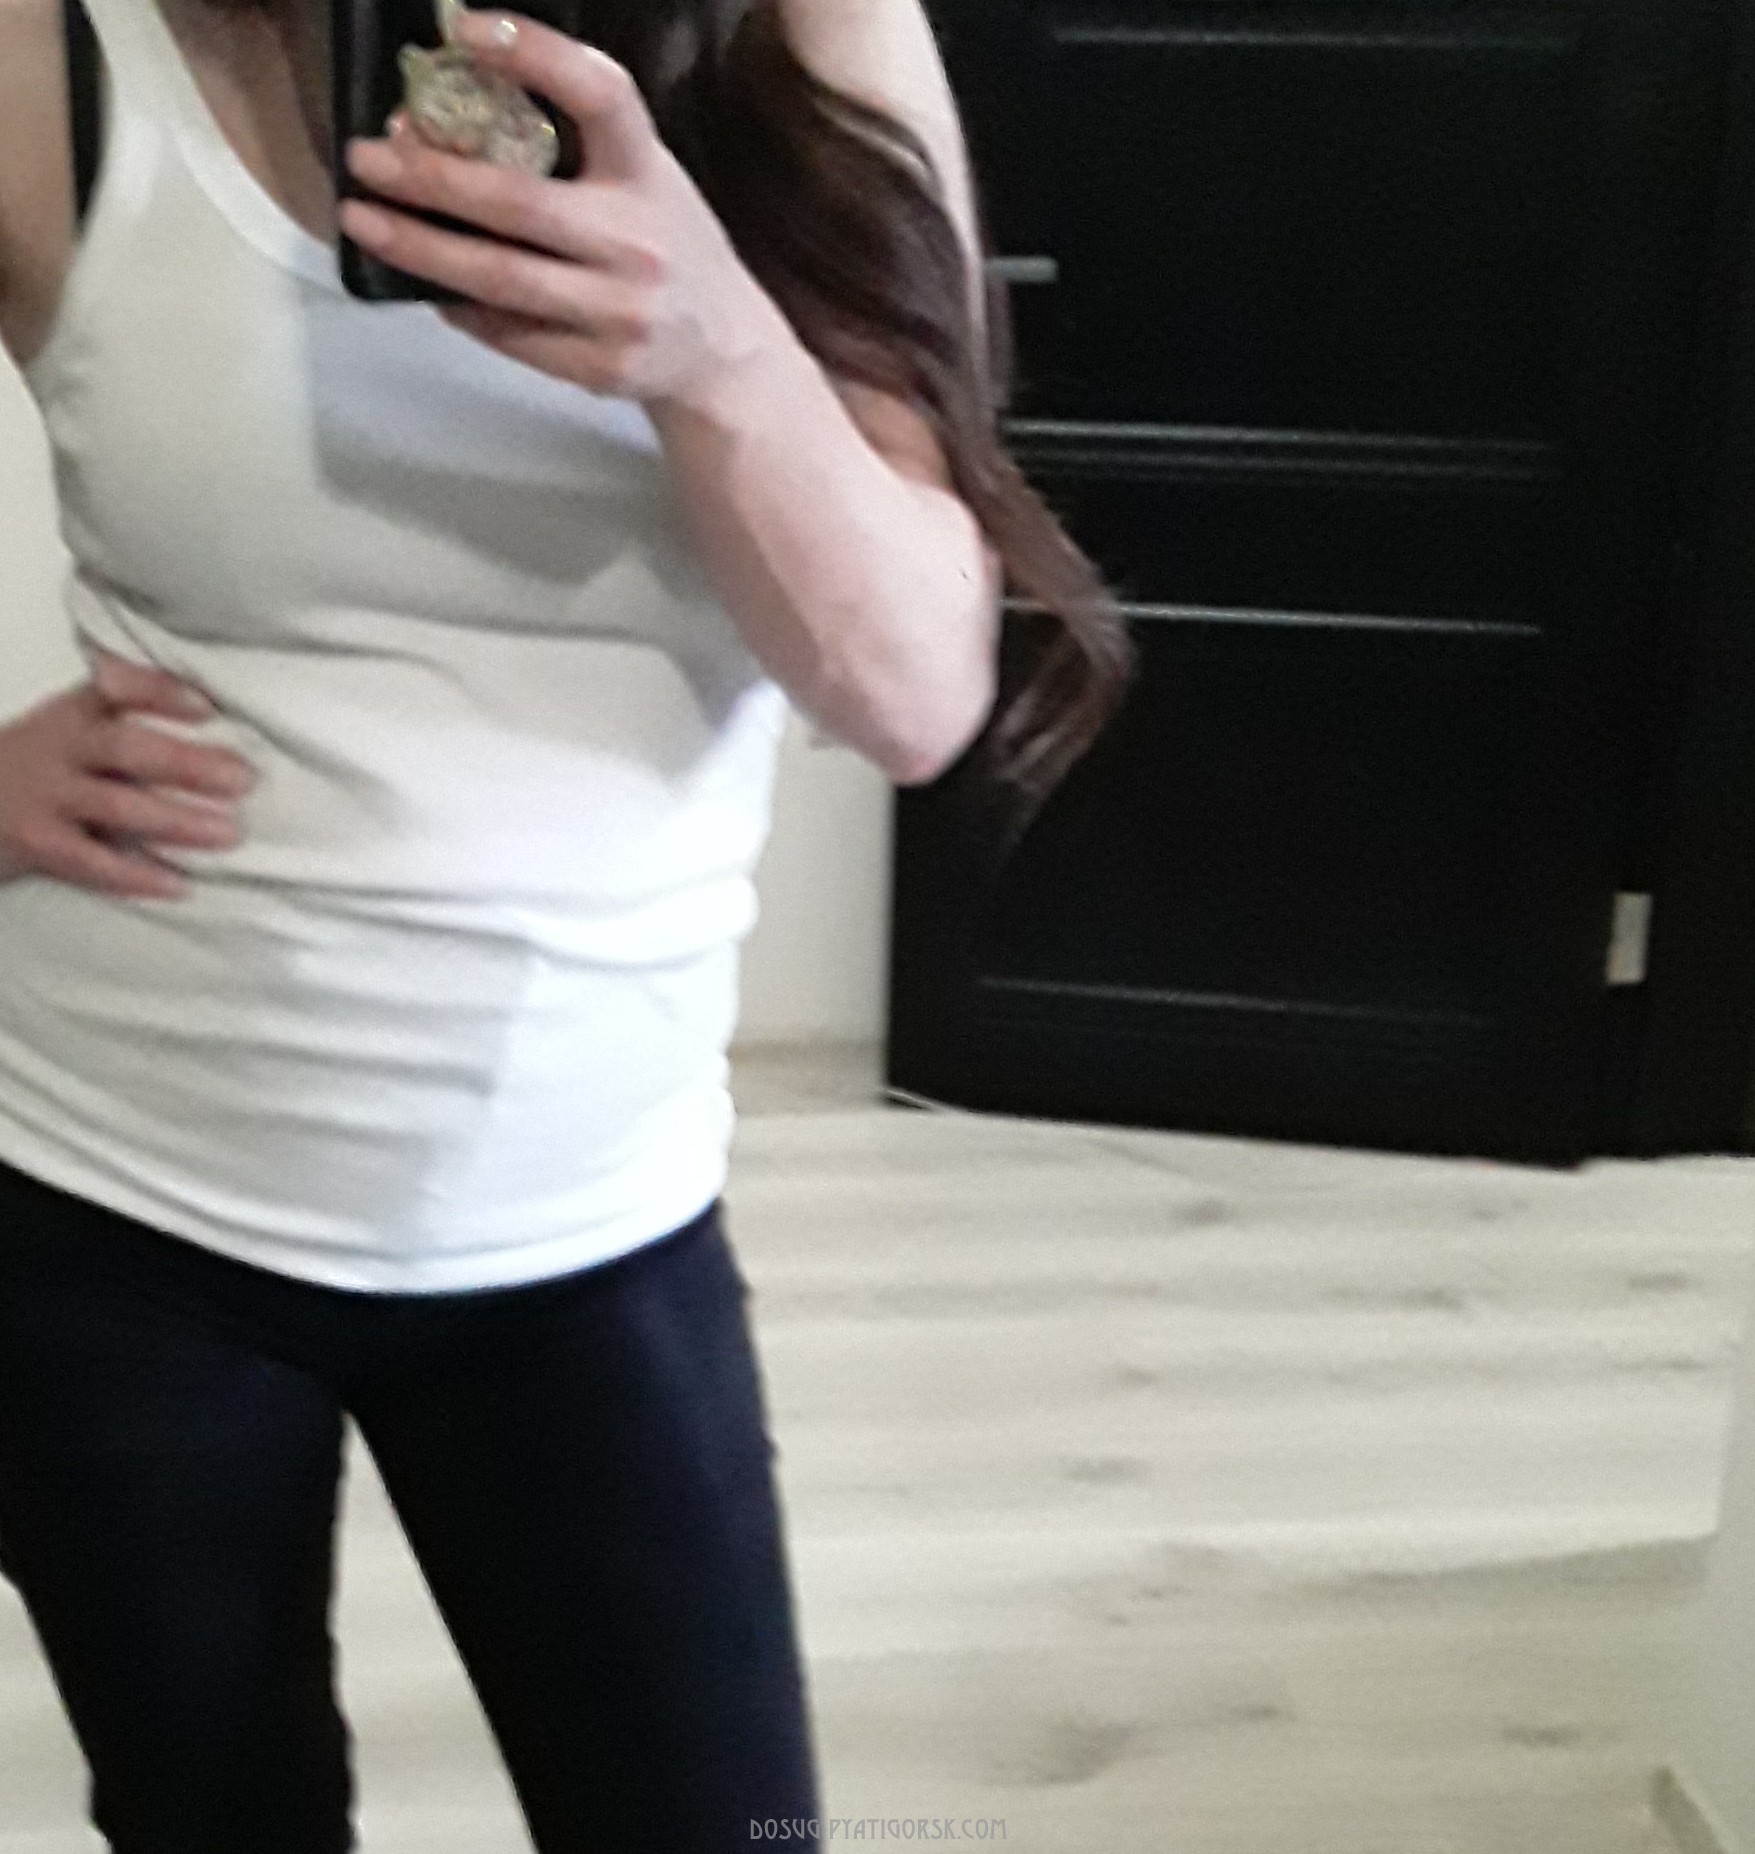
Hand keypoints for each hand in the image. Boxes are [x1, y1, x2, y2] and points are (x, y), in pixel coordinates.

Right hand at [0, 654, 253, 901]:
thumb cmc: (35, 766)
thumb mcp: (66, 730)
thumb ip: (120, 718)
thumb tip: (208, 714)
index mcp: (71, 714)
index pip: (116, 689)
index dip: (160, 694)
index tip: (207, 708)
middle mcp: (57, 747)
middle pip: (127, 749)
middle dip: (188, 763)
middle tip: (243, 780)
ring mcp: (44, 797)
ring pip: (118, 806)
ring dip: (178, 821)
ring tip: (229, 832)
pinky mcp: (36, 843)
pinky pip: (93, 862)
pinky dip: (138, 875)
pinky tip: (179, 885)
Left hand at [338, 11, 796, 411]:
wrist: (723, 354)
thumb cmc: (666, 247)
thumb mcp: (645, 178)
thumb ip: (571, 147)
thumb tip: (441, 122)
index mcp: (648, 174)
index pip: (600, 94)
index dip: (534, 54)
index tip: (462, 30)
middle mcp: (638, 242)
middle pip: (518, 203)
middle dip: (430, 178)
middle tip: (367, 160)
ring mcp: (619, 312)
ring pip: (500, 278)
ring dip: (420, 248)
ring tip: (365, 223)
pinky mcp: (600, 368)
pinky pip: (510, 334)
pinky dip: (458, 306)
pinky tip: (424, 283)